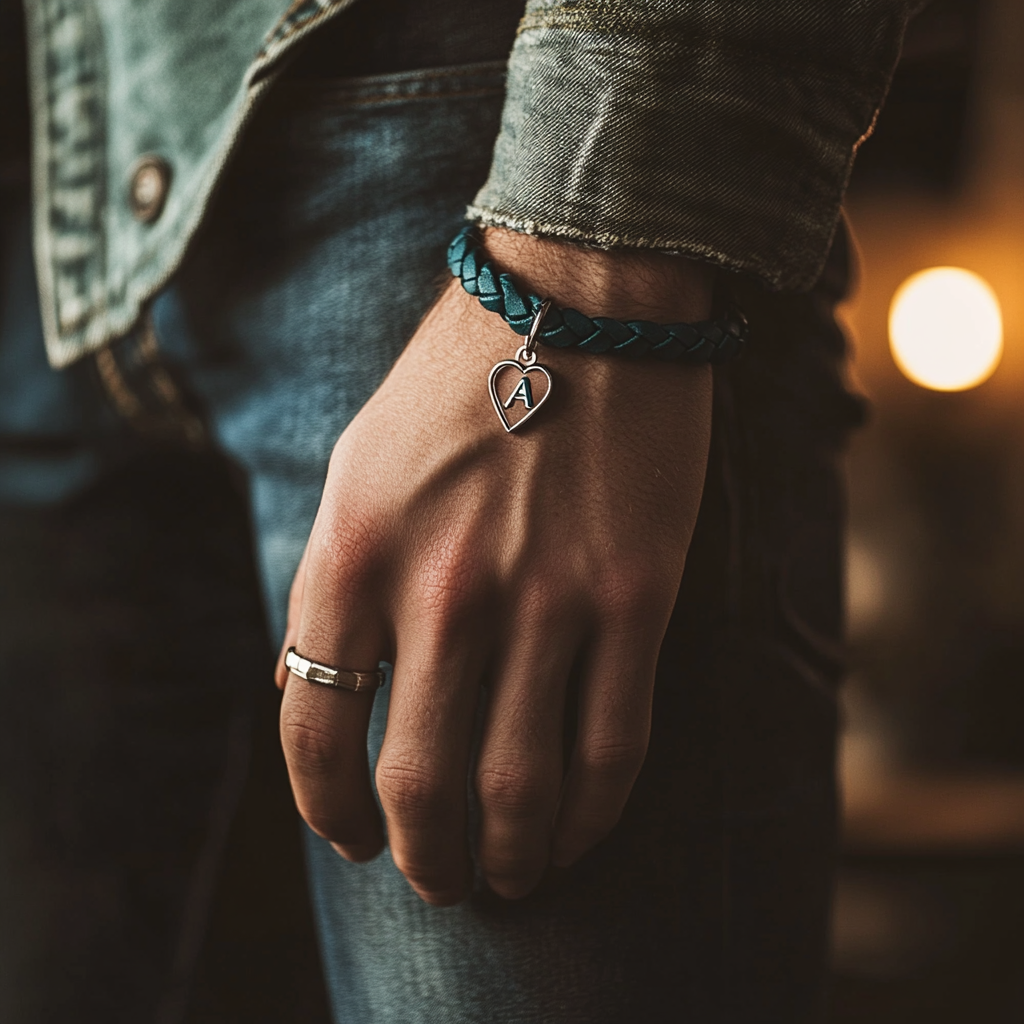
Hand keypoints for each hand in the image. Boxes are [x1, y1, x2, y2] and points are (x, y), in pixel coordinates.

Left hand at [275, 229, 713, 904]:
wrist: (583, 299)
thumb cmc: (461, 380)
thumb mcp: (356, 466)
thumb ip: (331, 584)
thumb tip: (309, 687)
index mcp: (356, 548)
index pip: (315, 726)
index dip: (326, 807)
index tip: (349, 837)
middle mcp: (444, 587)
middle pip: (421, 785)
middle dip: (424, 860)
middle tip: (435, 878)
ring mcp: (548, 598)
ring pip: (521, 789)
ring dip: (506, 857)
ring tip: (503, 874)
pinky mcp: (635, 598)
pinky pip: (613, 747)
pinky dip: (590, 815)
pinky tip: (573, 832)